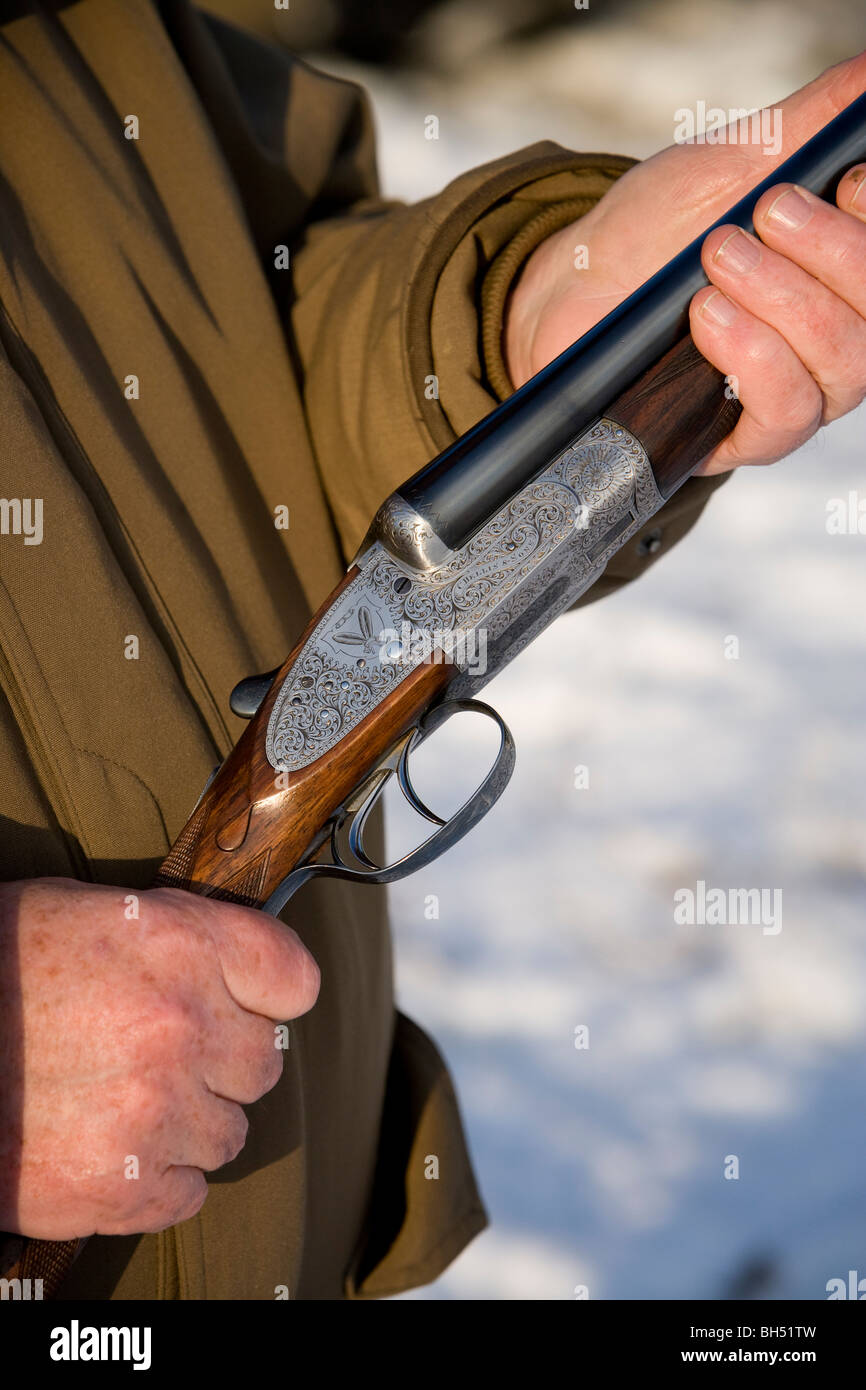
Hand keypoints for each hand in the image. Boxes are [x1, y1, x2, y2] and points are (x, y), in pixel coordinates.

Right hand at [0, 877, 319, 1239]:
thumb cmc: (4, 965)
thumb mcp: (97, 913)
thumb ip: (182, 938)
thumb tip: (238, 973)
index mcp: (182, 944)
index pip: (294, 979)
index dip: (270, 996)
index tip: (248, 1005)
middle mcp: (181, 1025)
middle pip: (263, 1064)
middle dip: (220, 1064)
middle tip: (162, 1057)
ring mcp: (155, 1110)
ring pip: (228, 1133)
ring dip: (188, 1124)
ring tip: (124, 1102)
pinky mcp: (121, 1187)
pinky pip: (188, 1194)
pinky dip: (156, 1180)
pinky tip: (111, 1147)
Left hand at [505, 52, 865, 474]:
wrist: (575, 291)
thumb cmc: (655, 232)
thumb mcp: (730, 161)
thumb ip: (805, 125)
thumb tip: (865, 76)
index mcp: (844, 272)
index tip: (848, 181)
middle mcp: (837, 335)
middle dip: (827, 251)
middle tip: (762, 212)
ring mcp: (801, 389)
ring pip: (845, 362)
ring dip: (784, 300)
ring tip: (718, 258)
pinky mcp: (750, 434)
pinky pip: (788, 413)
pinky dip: (754, 357)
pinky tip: (710, 317)